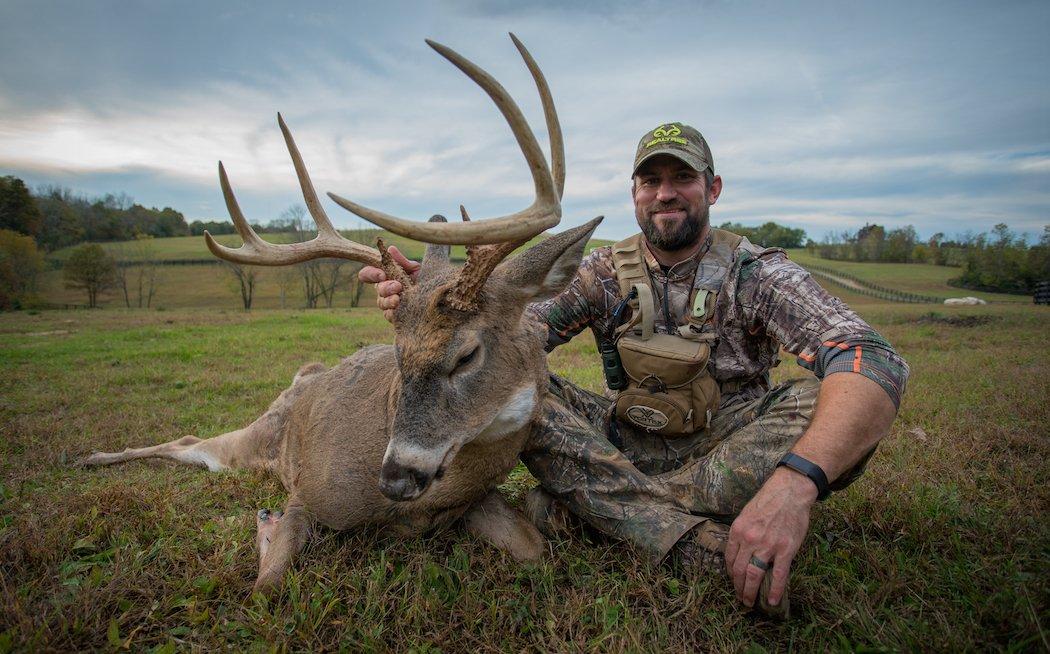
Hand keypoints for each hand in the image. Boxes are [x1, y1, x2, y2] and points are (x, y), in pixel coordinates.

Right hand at [357, 246, 420, 321]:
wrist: (436, 296)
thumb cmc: (422, 280)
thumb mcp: (414, 269)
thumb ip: (402, 261)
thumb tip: (390, 249)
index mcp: (385, 276)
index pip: (368, 273)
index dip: (371, 273)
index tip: (382, 274)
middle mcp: (384, 289)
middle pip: (377, 289)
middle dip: (386, 287)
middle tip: (397, 286)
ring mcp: (388, 303)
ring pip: (381, 303)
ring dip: (389, 300)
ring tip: (398, 299)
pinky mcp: (394, 315)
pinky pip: (388, 315)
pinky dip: (393, 313)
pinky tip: (399, 309)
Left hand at [725, 467, 816, 607]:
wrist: (789, 491)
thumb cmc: (768, 500)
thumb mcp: (746, 514)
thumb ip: (742, 533)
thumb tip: (740, 551)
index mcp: (737, 530)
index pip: (729, 558)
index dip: (730, 573)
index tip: (734, 580)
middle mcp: (749, 540)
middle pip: (739, 570)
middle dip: (738, 587)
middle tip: (740, 597)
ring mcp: (767, 546)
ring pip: (754, 575)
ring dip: (750, 592)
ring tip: (750, 602)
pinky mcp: (785, 550)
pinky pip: (778, 575)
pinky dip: (775, 591)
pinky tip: (773, 601)